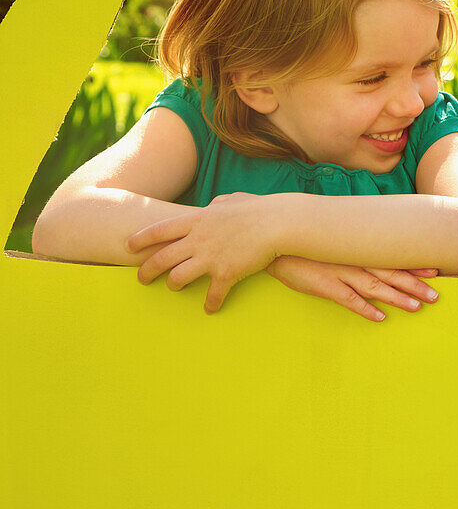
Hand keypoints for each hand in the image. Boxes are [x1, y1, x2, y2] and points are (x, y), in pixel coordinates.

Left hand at [126, 192, 280, 312]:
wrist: (278, 223)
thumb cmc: (259, 208)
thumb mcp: (231, 200)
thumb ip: (216, 205)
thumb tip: (211, 207)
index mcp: (197, 221)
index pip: (159, 231)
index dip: (140, 239)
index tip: (128, 246)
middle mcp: (197, 240)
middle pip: (161, 259)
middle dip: (146, 271)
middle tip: (141, 279)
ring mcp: (210, 258)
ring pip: (178, 278)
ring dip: (174, 285)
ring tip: (175, 287)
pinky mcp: (226, 273)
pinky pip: (212, 295)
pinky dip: (210, 304)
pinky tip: (210, 308)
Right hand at [267, 256, 438, 321]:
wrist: (281, 240)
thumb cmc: (312, 240)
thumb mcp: (338, 238)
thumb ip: (357, 243)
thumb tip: (377, 245)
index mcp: (361, 249)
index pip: (393, 257)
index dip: (415, 265)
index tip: (436, 270)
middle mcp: (356, 260)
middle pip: (391, 273)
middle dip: (415, 285)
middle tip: (436, 295)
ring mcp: (341, 272)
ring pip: (375, 286)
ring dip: (397, 298)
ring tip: (417, 307)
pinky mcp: (326, 285)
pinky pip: (349, 299)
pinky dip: (365, 308)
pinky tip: (381, 317)